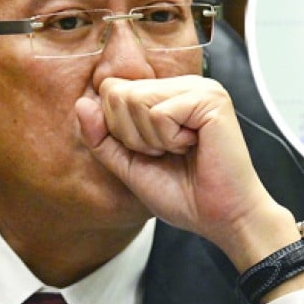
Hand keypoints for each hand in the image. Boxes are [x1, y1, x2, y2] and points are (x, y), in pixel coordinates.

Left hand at [75, 75, 296, 269]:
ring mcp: (199, 88)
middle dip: (132, 135)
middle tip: (166, 153)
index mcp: (166, 95)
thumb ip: (102, 137)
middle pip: (119, 93)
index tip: (152, 152)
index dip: (119, 129)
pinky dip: (169, 140)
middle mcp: (183, 85)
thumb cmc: (184, 195)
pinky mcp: (210, 99)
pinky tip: (193, 147)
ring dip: (150, 139)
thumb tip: (82, 103)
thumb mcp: (129, 165)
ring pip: (135, 99)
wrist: (222, 217)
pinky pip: (159, 113)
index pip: (112, 90)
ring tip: (180, 150)